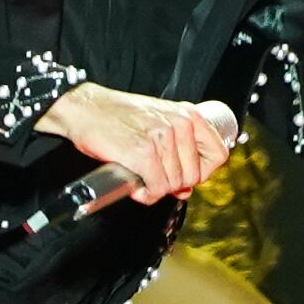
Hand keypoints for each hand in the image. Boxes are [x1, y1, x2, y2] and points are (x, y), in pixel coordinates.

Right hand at [33, 84, 236, 201]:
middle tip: (155, 178)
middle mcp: (179, 124)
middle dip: (175, 184)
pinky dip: (146, 194)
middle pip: (195, 175)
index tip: (186, 174)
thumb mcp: (158, 123)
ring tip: (141, 179)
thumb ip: (177, 151)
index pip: (218, 154)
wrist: (85, 108)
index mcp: (187, 115)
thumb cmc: (118, 116)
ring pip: (175, 184)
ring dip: (156, 189)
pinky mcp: (143, 154)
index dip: (203, 171)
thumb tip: (186, 189)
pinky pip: (157, 188)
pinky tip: (137, 186)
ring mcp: (162, 139)